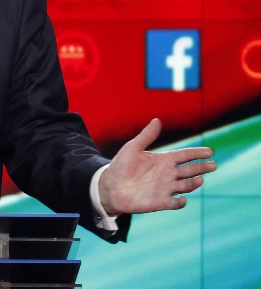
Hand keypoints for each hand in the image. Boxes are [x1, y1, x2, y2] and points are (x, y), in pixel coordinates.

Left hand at [99, 118, 215, 214]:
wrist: (110, 187)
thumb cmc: (121, 166)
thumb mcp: (132, 148)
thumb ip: (146, 136)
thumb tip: (157, 120)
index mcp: (163, 160)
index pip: (185, 155)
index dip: (197, 153)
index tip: (210, 152)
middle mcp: (168, 174)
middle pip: (190, 170)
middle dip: (202, 167)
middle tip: (213, 165)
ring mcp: (165, 188)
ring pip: (186, 186)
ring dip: (193, 183)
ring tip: (199, 179)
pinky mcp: (160, 202)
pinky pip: (174, 203)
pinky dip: (180, 202)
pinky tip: (183, 199)